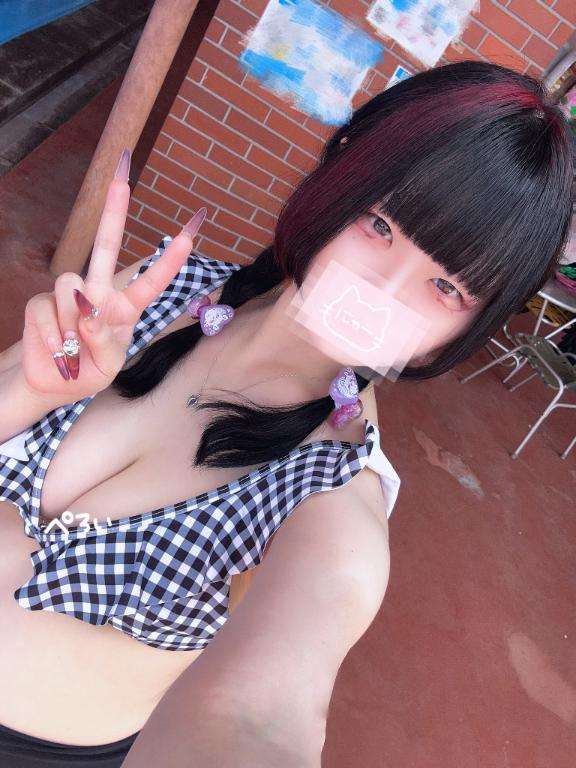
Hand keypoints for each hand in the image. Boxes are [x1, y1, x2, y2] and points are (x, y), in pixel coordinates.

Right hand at [21, 148, 206, 402]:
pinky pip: (48, 311)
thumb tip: (89, 312)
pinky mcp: (42, 304)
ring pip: (70, 285)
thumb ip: (104, 341)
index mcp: (125, 310)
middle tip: (122, 172)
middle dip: (114, 210)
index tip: (192, 232)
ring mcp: (69, 296)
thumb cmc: (89, 372)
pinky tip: (58, 352)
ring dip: (73, 322)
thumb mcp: (108, 365)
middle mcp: (99, 295)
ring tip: (72, 348)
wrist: (52, 386)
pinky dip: (53, 337)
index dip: (171, 259)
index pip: (152, 282)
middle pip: (107, 246)